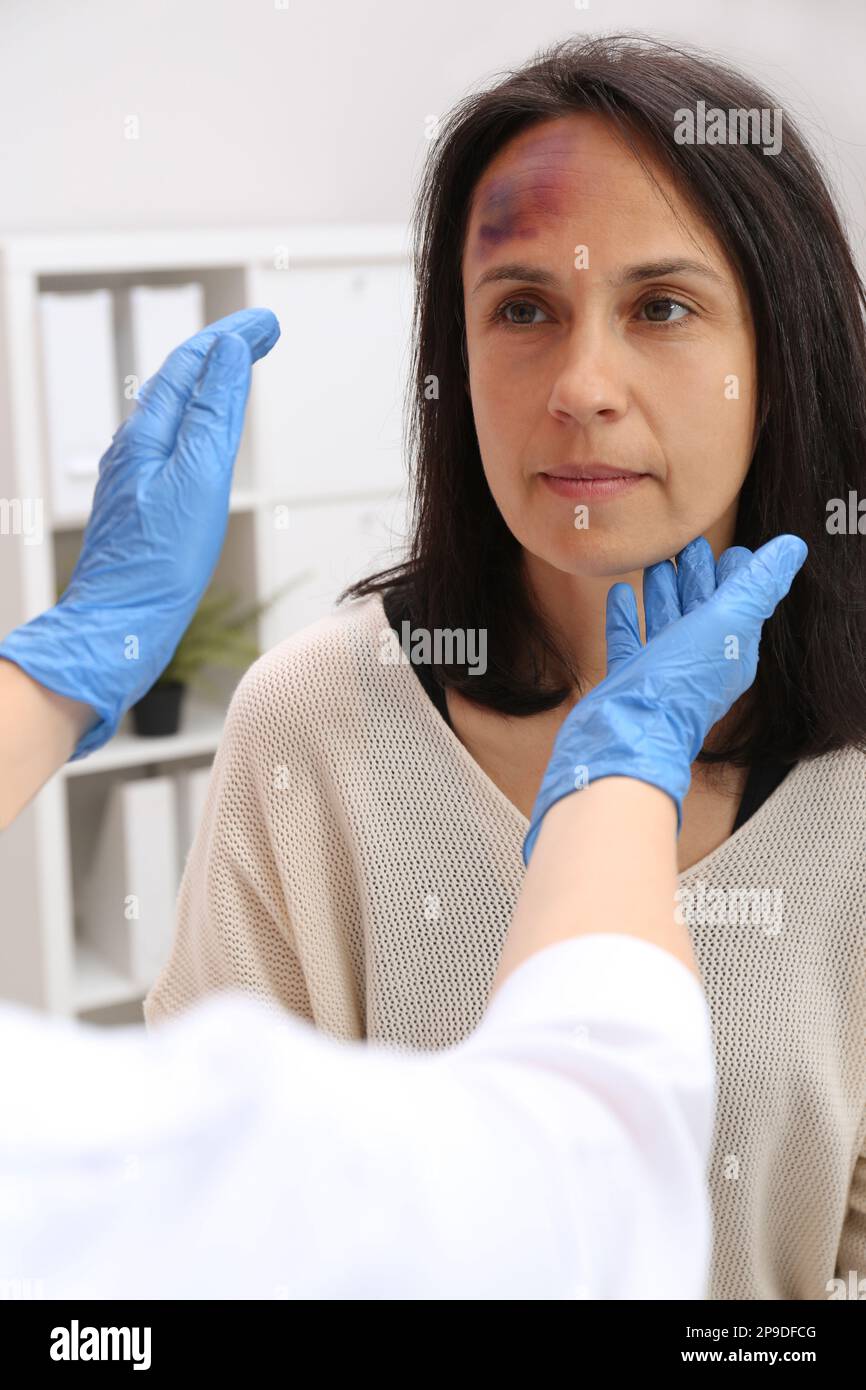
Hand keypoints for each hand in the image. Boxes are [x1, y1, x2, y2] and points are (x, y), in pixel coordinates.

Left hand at [0, 307, 279, 757]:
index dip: (232, 337)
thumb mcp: (197, 480)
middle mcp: (137, 450)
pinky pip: (176, 445)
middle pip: (182, 382)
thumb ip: (212, 414)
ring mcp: (138, 478)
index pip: (193, 364)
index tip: (270, 323)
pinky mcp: (143, 507)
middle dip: (223, 352)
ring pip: (177, 412)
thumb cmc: (156, 566)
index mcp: (149, 437)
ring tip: (242, 369)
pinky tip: (210, 438)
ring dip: (213, 383)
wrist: (120, 627)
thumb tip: (226, 353)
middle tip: (265, 334)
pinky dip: (202, 424)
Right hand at [522, 533, 807, 863]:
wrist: (631, 732)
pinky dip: (626, 615)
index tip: (728, 548)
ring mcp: (663, 670)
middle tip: (686, 543)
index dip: (736, 573)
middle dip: (697, 574)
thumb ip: (758, 584)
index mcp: (731, 648)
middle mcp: (700, 660)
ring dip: (663, 589)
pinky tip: (620, 592)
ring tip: (656, 560)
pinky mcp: (630, 678)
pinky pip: (630, 640)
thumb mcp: (727, 621)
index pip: (739, 602)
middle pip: (701, 607)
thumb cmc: (681, 680)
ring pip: (666, 620)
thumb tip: (792, 547)